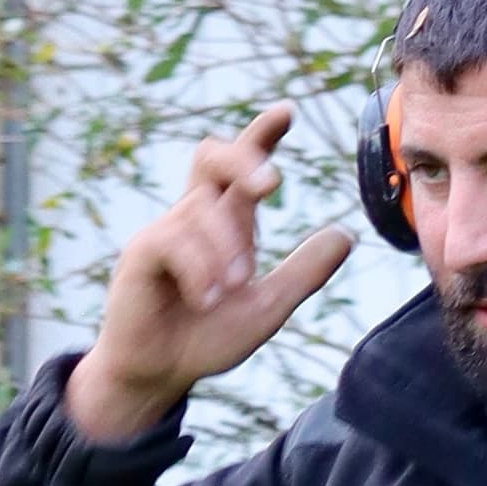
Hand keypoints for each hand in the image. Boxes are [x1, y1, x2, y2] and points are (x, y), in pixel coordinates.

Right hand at [63, 103, 352, 439]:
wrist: (159, 373)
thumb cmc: (206, 336)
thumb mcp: (267, 306)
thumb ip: (303, 272)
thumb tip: (345, 234)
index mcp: (226, 221)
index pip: (241, 163)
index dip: (261, 134)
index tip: (286, 112)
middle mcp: (195, 216)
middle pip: (212, 155)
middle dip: (243, 158)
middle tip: (271, 184)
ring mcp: (165, 231)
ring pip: (202, 209)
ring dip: (225, 248)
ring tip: (232, 288)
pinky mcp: (141, 253)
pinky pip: (172, 240)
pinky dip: (196, 268)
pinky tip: (205, 298)